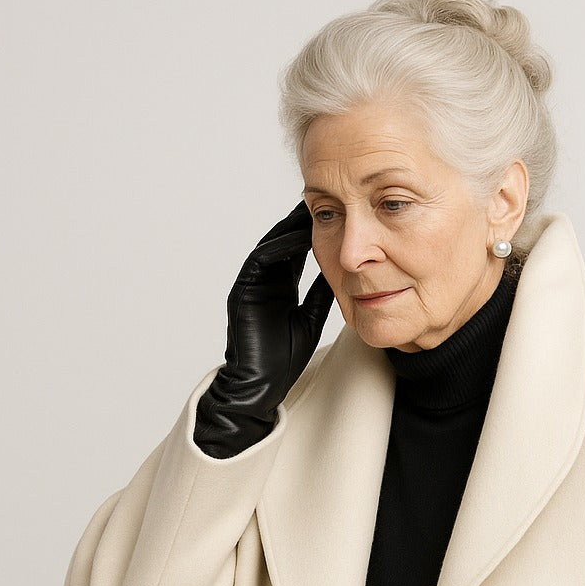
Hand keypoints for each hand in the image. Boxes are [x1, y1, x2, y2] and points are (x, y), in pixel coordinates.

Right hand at [194, 200, 334, 456]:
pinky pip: (261, 261)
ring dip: (291, 227)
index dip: (314, 232)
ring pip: (272, 246)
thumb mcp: (310, 318)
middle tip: (324, 199)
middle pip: (284, 241)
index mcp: (279, 286)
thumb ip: (320, 293)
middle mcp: (264, 280)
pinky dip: (279, 248)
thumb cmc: (283, 360)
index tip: (336, 214)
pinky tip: (298, 236)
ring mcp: (251, 284)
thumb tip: (342, 272)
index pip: (297, 251)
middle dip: (302, 221)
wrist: (260, 386)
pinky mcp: (242, 291)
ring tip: (312, 208)